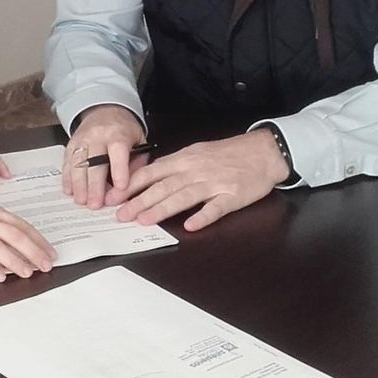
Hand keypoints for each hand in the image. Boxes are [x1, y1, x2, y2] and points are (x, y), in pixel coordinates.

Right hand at [61, 104, 146, 208]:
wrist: (105, 110)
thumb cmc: (124, 130)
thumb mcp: (139, 141)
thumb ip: (137, 162)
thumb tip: (131, 187)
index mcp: (118, 134)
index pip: (118, 151)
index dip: (119, 170)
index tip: (121, 188)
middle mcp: (98, 135)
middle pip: (94, 162)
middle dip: (94, 185)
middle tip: (95, 204)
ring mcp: (82, 140)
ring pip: (78, 163)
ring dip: (79, 184)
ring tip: (81, 200)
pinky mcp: (71, 144)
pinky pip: (67, 162)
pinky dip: (67, 178)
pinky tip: (70, 190)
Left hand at [113, 129, 288, 230]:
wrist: (263, 151)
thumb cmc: (229, 153)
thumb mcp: (197, 152)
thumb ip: (174, 166)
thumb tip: (150, 178)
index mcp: (185, 159)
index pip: (152, 172)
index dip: (132, 185)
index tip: (114, 196)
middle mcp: (196, 170)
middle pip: (164, 186)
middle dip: (140, 201)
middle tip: (121, 215)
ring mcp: (215, 183)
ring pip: (184, 196)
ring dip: (163, 208)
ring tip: (144, 220)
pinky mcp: (233, 195)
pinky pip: (216, 207)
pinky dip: (203, 216)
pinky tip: (190, 227)